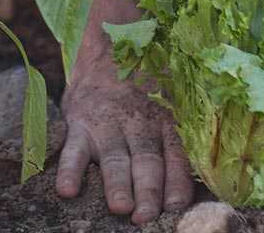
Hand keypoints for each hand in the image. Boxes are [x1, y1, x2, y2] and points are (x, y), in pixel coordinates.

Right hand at [56, 66, 192, 224]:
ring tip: (120, 207)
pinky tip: (67, 190)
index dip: (177, 183)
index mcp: (165, 122)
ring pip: (114, 156)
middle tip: (147, 215)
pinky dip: (69, 170)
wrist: (108, 48)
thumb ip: (181, 138)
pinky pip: (73, 149)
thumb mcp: (170, 103)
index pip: (175, 156)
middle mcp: (138, 124)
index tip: (176, 206)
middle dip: (148, 190)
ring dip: (117, 183)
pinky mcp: (79, 123)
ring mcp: (107, 123)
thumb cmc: (144, 89)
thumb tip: (196, 184)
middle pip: (146, 160)